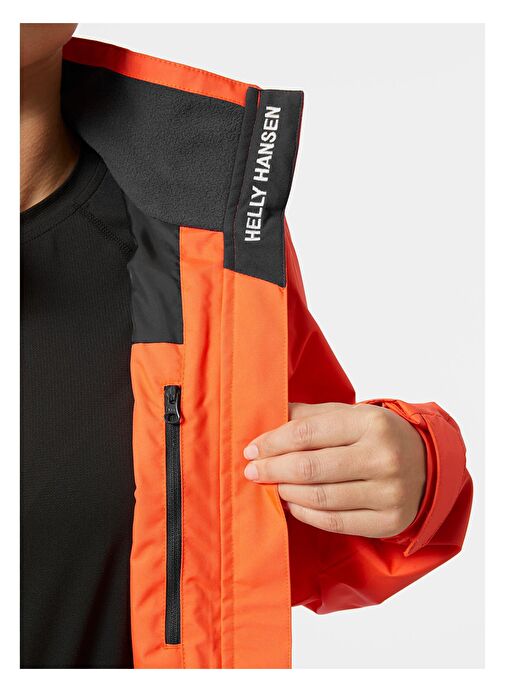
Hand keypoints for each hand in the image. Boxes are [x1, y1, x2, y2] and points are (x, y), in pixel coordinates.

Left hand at [243, 402, 425, 537]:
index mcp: (371, 423)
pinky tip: (293, 505)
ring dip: (287, 493)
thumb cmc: (378, 435)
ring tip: (274, 486)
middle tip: (253, 471)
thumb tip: (267, 422)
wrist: (429, 463)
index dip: (273, 442)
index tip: (252, 449)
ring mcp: (389, 493)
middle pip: (311, 467)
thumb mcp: (350, 415)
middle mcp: (383, 457)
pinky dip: (307, 514)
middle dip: (273, 469)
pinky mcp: (389, 521)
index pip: (308, 432)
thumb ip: (309, 416)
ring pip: (320, 498)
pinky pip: (335, 522)